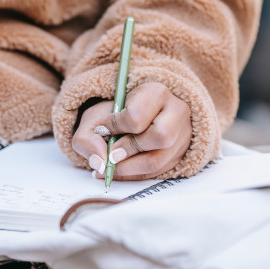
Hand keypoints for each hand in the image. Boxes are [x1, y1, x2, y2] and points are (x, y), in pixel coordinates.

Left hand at [71, 82, 191, 179]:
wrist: (134, 115)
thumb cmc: (115, 115)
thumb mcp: (95, 117)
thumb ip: (86, 137)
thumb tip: (98, 162)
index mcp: (156, 93)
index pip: (137, 116)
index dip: (115, 127)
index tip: (103, 129)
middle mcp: (177, 112)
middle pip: (160, 136)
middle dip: (128, 150)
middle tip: (110, 154)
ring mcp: (183, 134)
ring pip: (159, 160)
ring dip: (128, 169)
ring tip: (108, 167)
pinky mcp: (181, 153)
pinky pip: (158, 171)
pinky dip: (134, 175)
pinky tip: (118, 172)